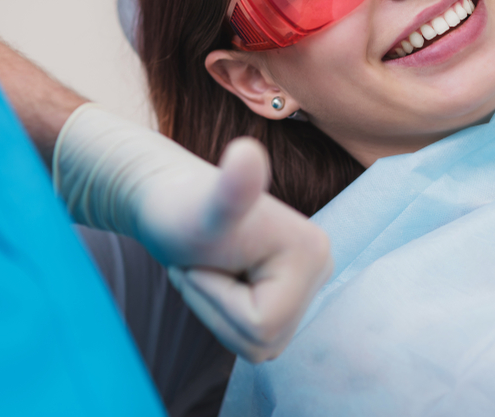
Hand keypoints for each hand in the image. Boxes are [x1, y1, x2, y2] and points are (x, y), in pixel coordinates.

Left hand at [140, 138, 332, 363]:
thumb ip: (232, 188)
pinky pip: (259, 334)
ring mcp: (310, 282)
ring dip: (219, 313)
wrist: (172, 201)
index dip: (216, 300)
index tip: (201, 262)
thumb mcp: (206, 209)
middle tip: (201, 266)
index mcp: (313, 253)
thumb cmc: (181, 209)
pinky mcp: (294, 291)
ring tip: (210, 270)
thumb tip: (247, 151)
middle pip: (265, 339)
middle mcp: (322, 266)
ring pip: (261, 343)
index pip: (261, 324)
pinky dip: (227, 314)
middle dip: (217, 309)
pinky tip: (221, 279)